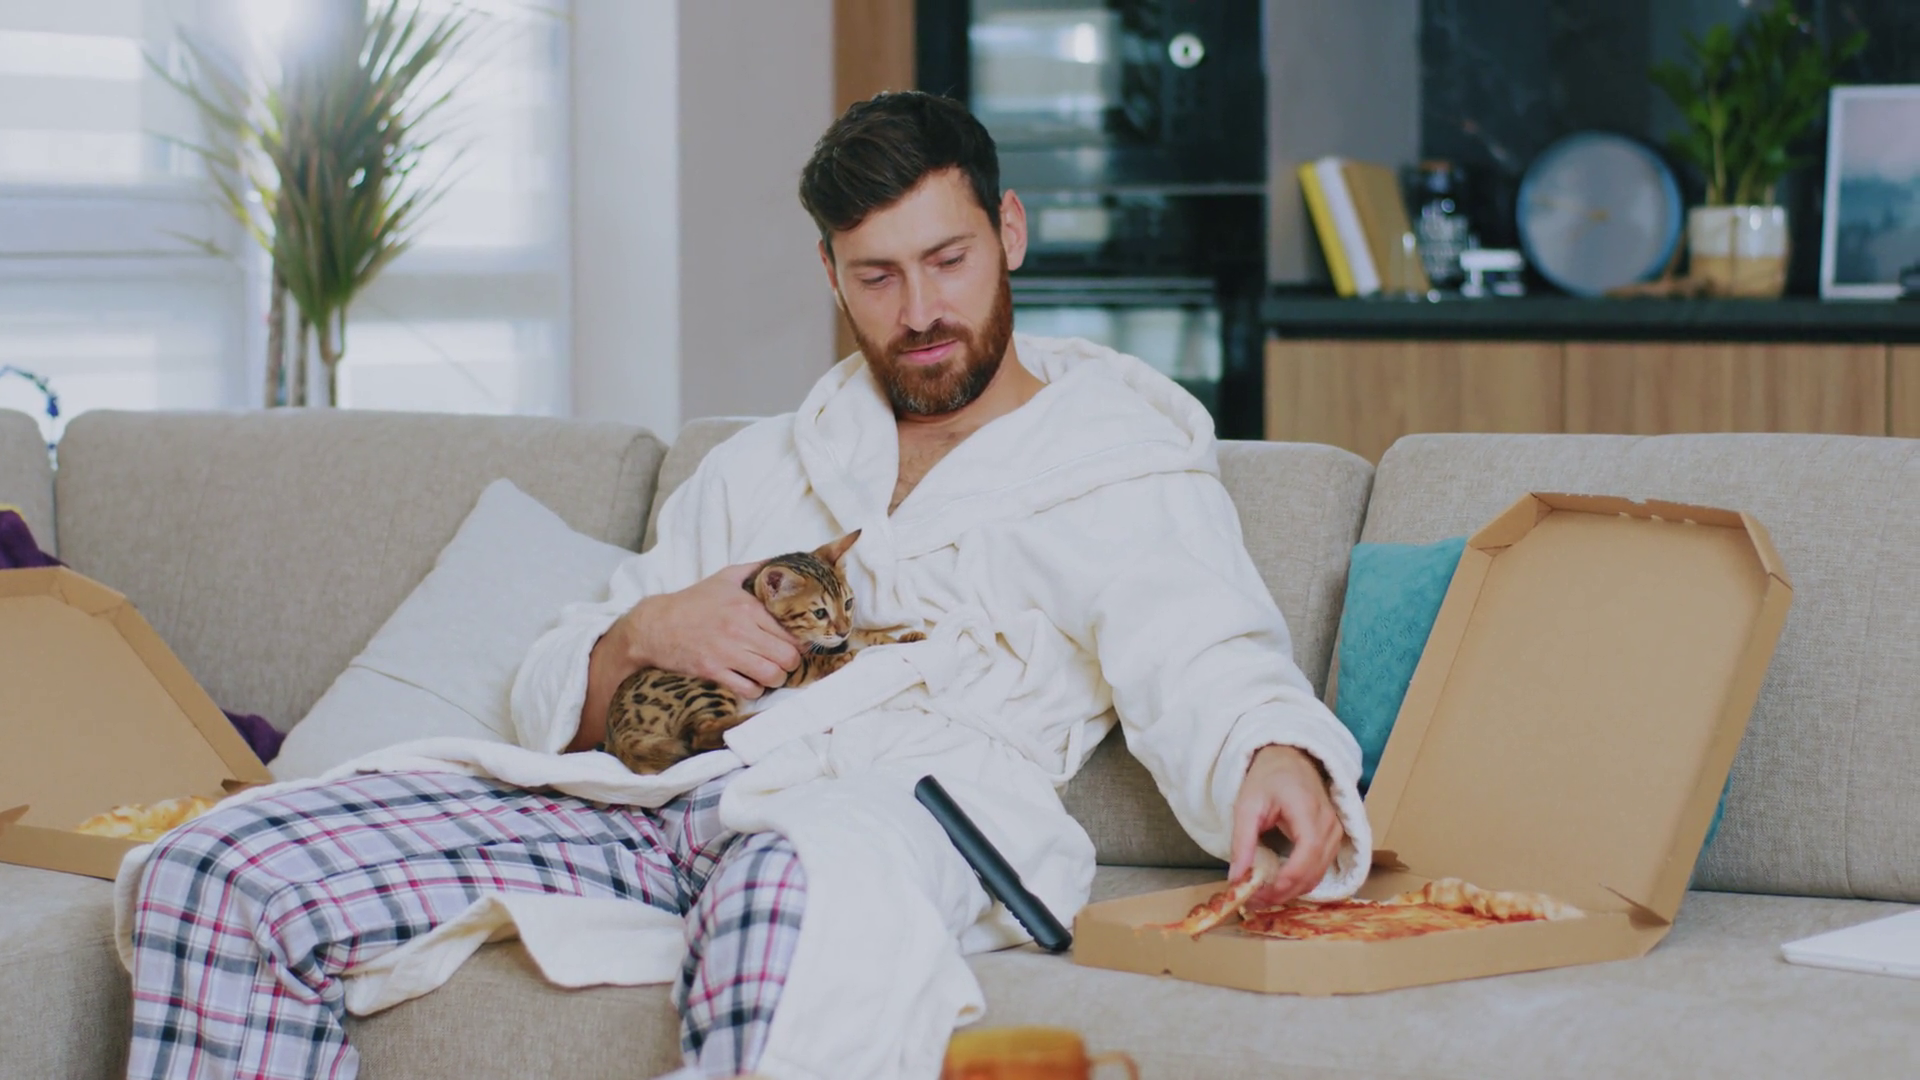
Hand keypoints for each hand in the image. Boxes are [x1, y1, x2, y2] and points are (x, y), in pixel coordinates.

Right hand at [622, 562, 802, 698]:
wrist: (656, 625)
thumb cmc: (694, 601)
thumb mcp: (726, 577)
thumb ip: (756, 569)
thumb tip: (784, 563)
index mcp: (747, 607)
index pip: (791, 632)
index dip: (800, 642)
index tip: (798, 645)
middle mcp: (740, 630)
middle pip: (787, 657)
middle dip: (791, 663)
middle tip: (786, 662)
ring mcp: (726, 653)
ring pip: (771, 675)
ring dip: (776, 679)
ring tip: (771, 674)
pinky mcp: (712, 671)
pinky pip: (747, 689)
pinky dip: (754, 690)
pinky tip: (751, 682)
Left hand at [1229, 745, 1344, 907]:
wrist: (1290, 760)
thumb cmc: (1268, 778)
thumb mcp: (1247, 806)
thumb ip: (1242, 842)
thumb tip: (1236, 878)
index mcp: (1309, 812)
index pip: (1305, 857)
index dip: (1284, 882)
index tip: (1257, 895)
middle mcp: (1330, 825)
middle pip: (1313, 872)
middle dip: (1283, 892)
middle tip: (1252, 901)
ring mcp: (1336, 833)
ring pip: (1318, 875)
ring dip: (1291, 891)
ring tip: (1261, 895)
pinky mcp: (1334, 839)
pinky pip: (1320, 869)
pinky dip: (1300, 881)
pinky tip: (1278, 884)